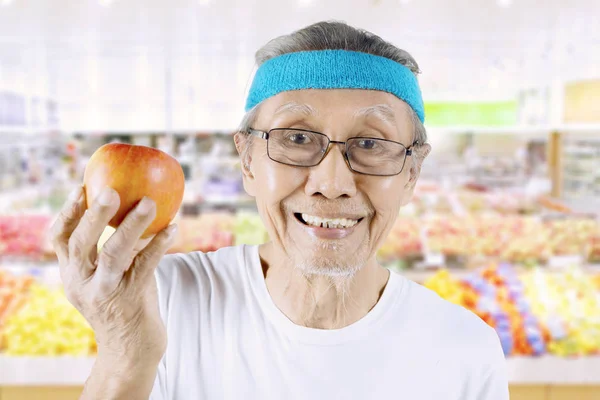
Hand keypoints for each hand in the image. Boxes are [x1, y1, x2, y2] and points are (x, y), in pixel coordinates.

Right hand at [51, 185, 176, 362]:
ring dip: (132, 225)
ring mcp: (105, 293)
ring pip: (113, 254)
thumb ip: (110, 250)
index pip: (60, 240)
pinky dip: (159, 244)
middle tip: (110, 191)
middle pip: (80, 244)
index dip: (67, 213)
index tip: (80, 189)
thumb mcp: (106, 278)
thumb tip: (133, 206)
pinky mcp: (130, 300)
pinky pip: (146, 266)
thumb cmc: (123, 303)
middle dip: (94, 215)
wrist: (130, 349)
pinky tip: (173, 228)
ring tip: (149, 202)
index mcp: (72, 275)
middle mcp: (82, 284)